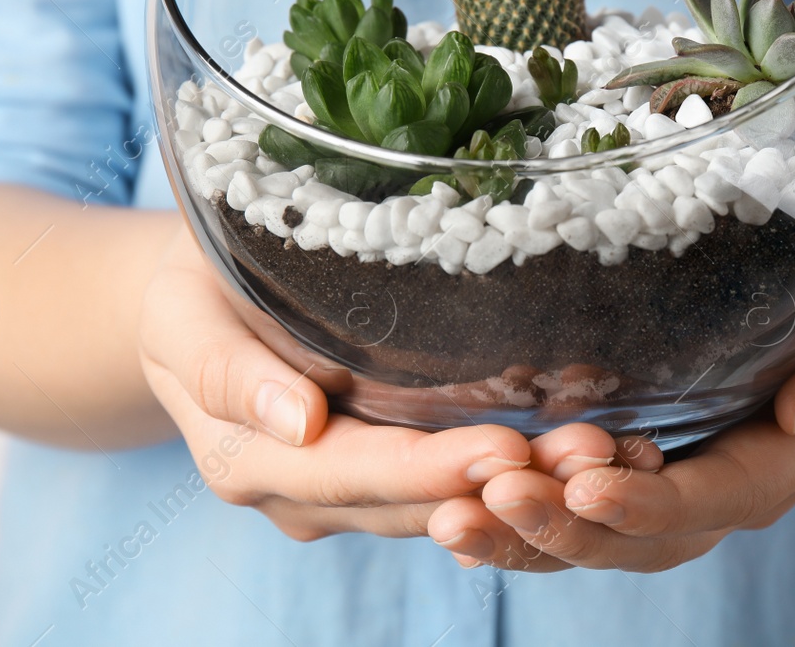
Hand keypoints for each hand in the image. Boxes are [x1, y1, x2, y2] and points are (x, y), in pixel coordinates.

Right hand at [139, 225, 580, 541]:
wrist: (190, 306)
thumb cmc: (188, 289)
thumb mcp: (183, 312)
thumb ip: (228, 368)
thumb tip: (295, 420)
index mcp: (249, 462)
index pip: (354, 473)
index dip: (431, 468)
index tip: (507, 450)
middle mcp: (303, 495)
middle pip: (415, 501)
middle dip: (509, 483)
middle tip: (594, 454)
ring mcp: (347, 494)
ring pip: (446, 505)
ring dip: (529, 486)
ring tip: (610, 453)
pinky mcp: (384, 476)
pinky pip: (454, 490)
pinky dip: (519, 477)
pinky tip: (587, 454)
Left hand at [429, 240, 794, 571]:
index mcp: (792, 457)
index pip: (719, 496)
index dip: (653, 504)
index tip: (586, 490)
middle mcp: (732, 489)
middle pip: (643, 537)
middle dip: (563, 528)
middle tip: (487, 500)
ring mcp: (685, 486)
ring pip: (601, 537)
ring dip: (526, 534)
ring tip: (451, 516)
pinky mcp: (646, 469)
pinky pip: (582, 512)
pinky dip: (522, 523)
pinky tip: (456, 513)